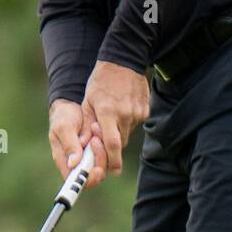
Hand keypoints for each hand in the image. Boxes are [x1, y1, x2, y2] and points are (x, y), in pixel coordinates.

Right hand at [48, 98, 108, 189]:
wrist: (72, 105)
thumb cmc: (63, 117)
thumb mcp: (63, 128)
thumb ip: (69, 145)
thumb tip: (73, 164)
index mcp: (66, 162)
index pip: (77, 181)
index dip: (89, 180)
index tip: (97, 170)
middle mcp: (79, 163)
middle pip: (95, 174)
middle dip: (99, 158)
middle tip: (95, 139)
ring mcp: (91, 157)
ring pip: (105, 164)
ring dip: (104, 148)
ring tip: (95, 128)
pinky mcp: (101, 149)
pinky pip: (110, 152)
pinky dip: (108, 141)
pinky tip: (99, 127)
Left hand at [81, 61, 150, 179]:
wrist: (123, 60)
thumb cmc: (100, 81)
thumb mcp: (87, 102)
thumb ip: (87, 125)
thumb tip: (85, 147)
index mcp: (108, 112)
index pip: (112, 144)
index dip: (112, 160)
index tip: (111, 171)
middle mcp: (125, 114)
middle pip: (121, 142)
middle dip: (112, 146)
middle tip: (104, 136)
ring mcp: (138, 112)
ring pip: (128, 133)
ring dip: (119, 131)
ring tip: (113, 113)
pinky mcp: (146, 110)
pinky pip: (136, 124)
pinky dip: (128, 121)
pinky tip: (122, 107)